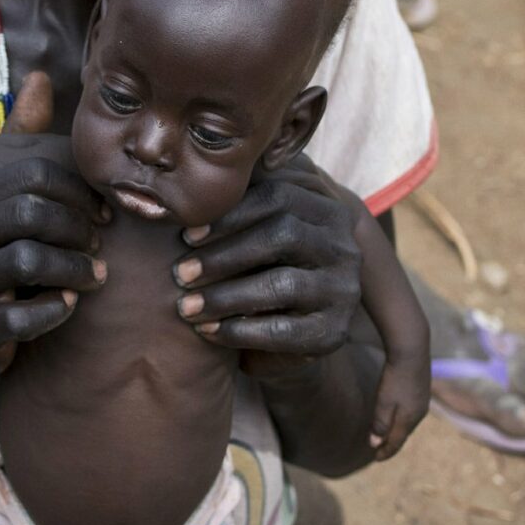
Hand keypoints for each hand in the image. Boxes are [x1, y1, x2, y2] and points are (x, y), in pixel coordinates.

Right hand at [0, 73, 106, 383]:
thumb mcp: (0, 203)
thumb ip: (20, 144)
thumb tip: (39, 76)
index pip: (32, 175)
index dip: (78, 192)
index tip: (104, 214)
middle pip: (32, 213)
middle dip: (79, 229)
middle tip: (100, 246)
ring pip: (30, 260)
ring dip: (77, 269)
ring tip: (94, 277)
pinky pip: (26, 314)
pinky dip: (56, 310)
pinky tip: (66, 305)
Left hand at [174, 157, 362, 369]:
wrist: (285, 338)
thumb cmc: (259, 275)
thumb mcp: (255, 238)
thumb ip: (240, 208)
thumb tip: (191, 186)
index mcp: (326, 211)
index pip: (278, 196)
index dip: (229, 214)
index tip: (186, 235)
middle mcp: (343, 247)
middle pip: (283, 235)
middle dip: (223, 254)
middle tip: (180, 273)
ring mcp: (344, 291)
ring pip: (282, 284)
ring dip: (225, 296)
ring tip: (186, 306)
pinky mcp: (334, 333)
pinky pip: (283, 330)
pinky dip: (239, 331)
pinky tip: (208, 331)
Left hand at [367, 358, 429, 461]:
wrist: (412, 350)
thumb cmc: (395, 377)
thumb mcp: (384, 402)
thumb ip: (380, 424)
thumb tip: (375, 443)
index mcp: (409, 419)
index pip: (396, 442)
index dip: (386, 452)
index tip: (376, 459)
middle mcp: (419, 413)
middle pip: (403, 433)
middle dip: (392, 443)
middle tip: (380, 451)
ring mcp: (423, 401)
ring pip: (408, 422)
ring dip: (398, 430)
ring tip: (389, 435)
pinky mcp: (423, 390)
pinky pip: (412, 411)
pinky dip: (403, 418)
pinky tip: (399, 414)